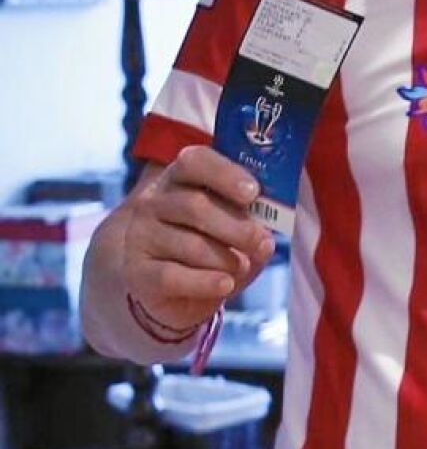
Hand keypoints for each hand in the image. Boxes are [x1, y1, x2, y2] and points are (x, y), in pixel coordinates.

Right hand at [120, 146, 275, 332]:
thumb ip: (253, 224)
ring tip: (241, 267)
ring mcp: (141, 236)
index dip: (225, 174)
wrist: (174, 286)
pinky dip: (206, 282)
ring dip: (226, 259)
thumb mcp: (236, 228)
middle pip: (195, 206)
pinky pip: (173, 276)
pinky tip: (225, 284)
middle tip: (261, 242)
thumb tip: (265, 238)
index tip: (253, 192)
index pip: (194, 162)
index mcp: (179, 179)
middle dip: (237, 227)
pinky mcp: (138, 273)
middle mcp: (154, 202)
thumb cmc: (213, 245)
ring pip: (191, 245)